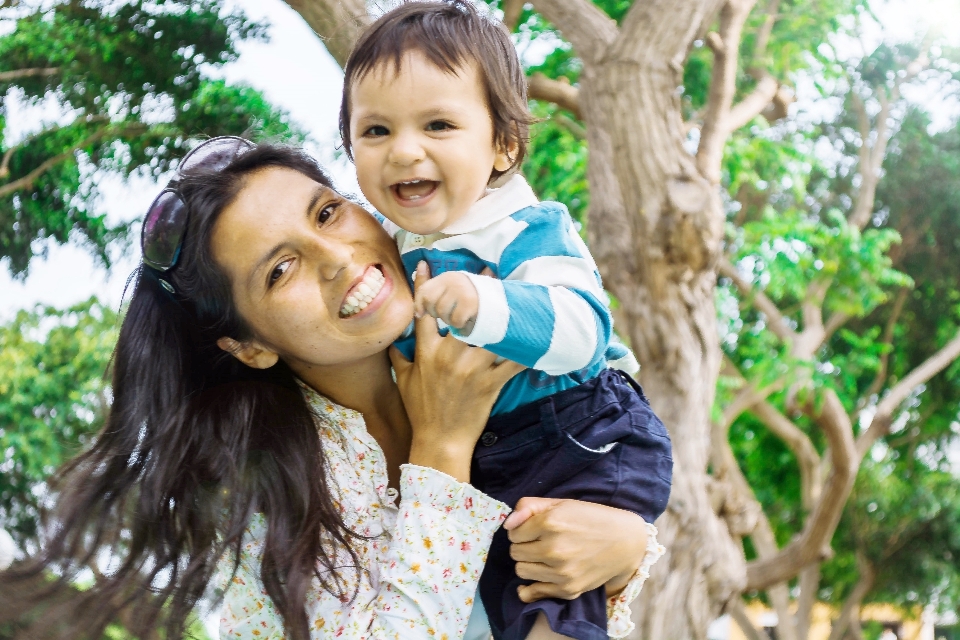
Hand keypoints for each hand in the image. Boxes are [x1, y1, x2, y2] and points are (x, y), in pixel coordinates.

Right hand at [391, 261, 523, 480]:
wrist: (440, 443)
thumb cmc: (421, 412)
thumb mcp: (403, 382)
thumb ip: (398, 357)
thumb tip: (391, 339)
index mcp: (425, 353)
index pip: (424, 313)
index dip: (424, 286)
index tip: (426, 264)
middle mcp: (447, 356)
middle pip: (462, 314)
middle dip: (474, 290)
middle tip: (487, 271)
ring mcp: (471, 369)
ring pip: (489, 332)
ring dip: (502, 312)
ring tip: (513, 294)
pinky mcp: (490, 383)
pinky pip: (511, 360)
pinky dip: (524, 348)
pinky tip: (535, 334)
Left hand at [414, 271, 479, 334]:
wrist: (499, 303)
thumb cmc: (471, 298)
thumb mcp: (453, 287)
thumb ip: (436, 283)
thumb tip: (421, 265)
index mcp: (448, 276)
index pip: (424, 290)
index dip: (419, 304)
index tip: (421, 314)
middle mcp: (454, 280)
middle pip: (431, 303)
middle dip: (436, 313)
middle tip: (448, 314)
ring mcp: (462, 291)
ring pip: (443, 313)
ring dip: (450, 320)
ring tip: (459, 317)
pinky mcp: (470, 304)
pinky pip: (456, 320)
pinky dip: (461, 325)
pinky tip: (468, 321)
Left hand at [503, 497, 648, 601]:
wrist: (625, 541)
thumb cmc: (591, 518)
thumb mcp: (561, 503)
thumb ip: (529, 507)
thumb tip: (507, 525)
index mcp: (551, 522)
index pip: (513, 533)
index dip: (522, 529)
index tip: (534, 528)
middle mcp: (554, 549)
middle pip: (515, 552)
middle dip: (524, 546)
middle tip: (541, 541)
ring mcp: (561, 572)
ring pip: (521, 571)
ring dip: (529, 563)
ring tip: (545, 555)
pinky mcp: (568, 589)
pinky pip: (532, 592)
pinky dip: (531, 586)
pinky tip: (541, 574)